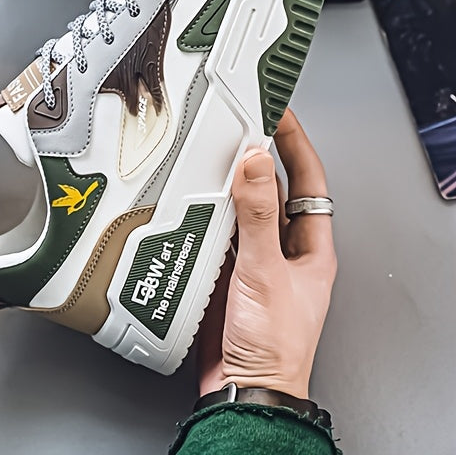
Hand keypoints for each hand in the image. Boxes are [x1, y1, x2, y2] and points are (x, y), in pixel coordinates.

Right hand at [196, 109, 335, 399]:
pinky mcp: (228, 270)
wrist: (244, 389)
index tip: (277, 112)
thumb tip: (254, 162)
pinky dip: (205, 210)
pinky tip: (191, 199)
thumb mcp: (265, 271)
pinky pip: (218, 229)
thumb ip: (258, 216)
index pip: (308, 179)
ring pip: (242, 207)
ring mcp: (255, 259)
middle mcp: (285, 249)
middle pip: (273, 188)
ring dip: (228, 183)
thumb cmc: (273, 345)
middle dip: (257, 156)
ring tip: (211, 154)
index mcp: (310, 246)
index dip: (295, 142)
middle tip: (237, 124)